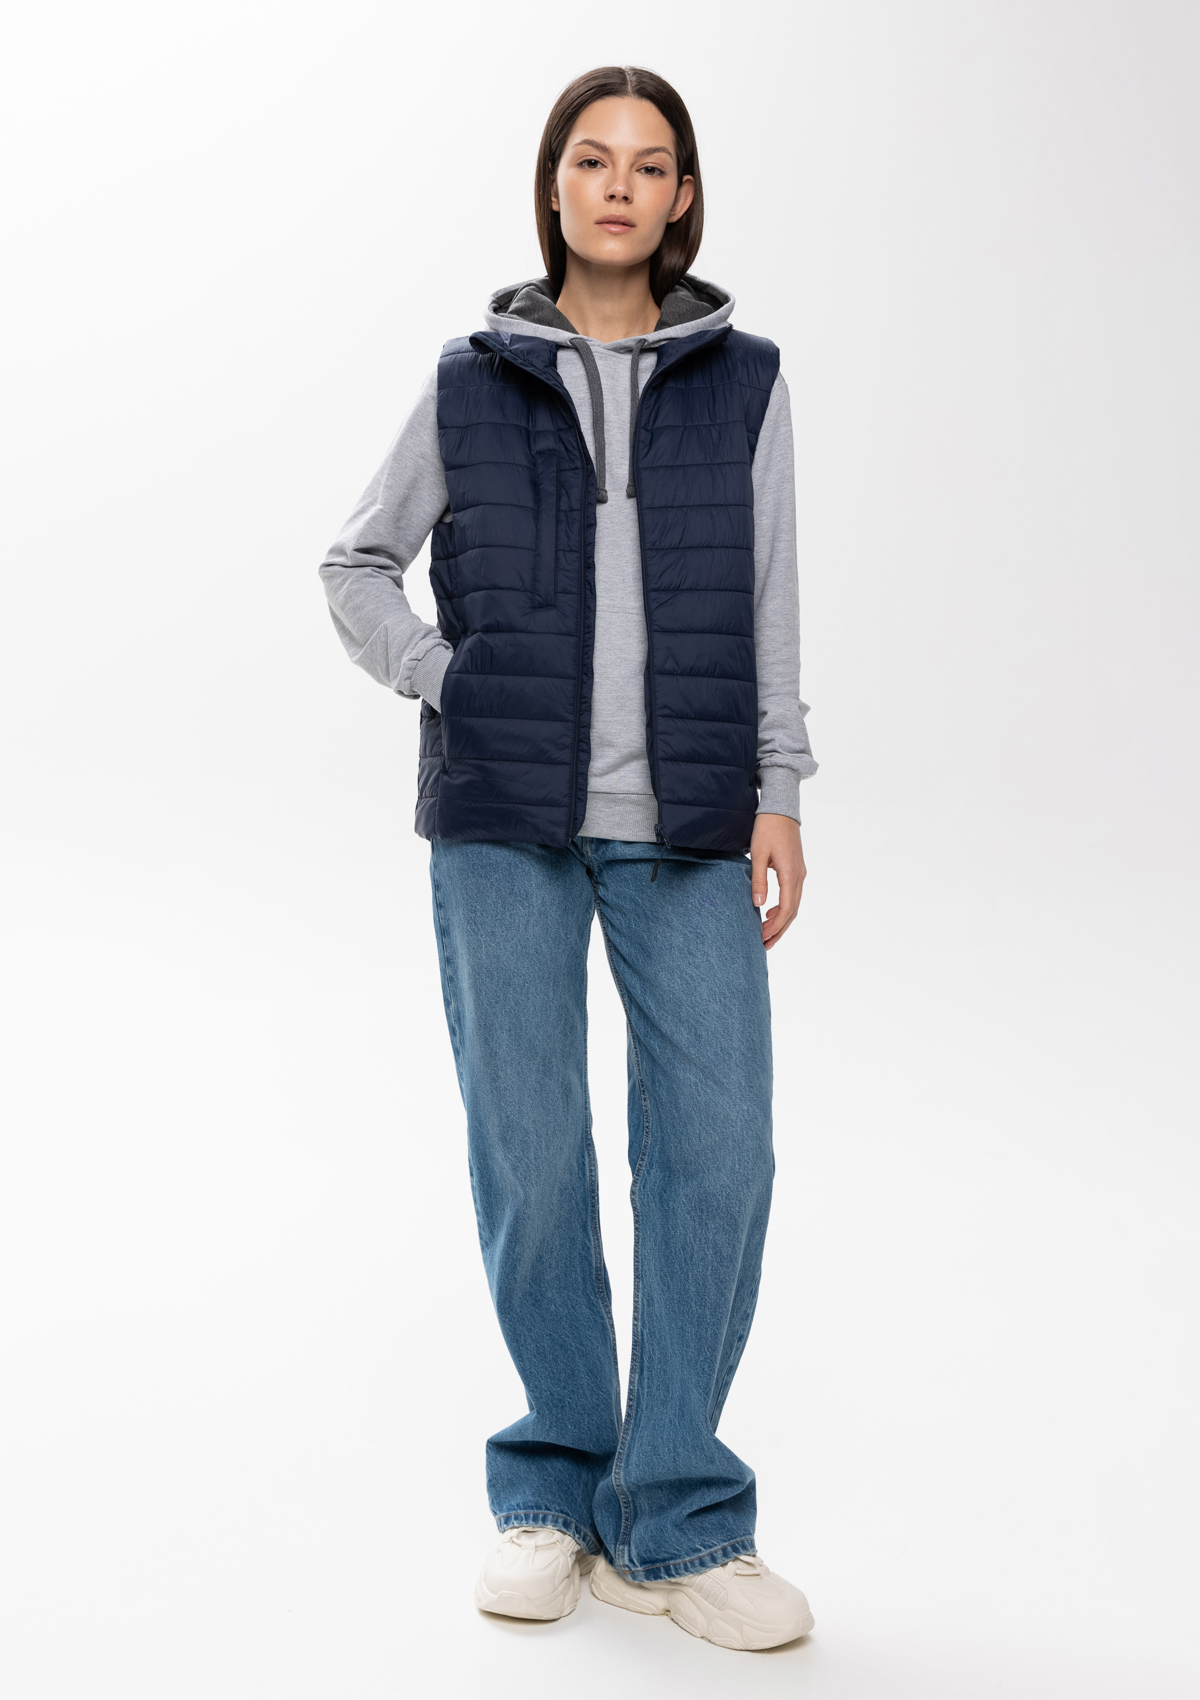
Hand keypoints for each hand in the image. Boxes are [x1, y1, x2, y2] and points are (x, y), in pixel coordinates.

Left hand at [750, 814, 805, 949]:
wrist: (781, 809)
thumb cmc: (767, 828)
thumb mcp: (758, 854)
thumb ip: (759, 880)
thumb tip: (758, 905)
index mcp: (790, 874)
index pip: (786, 909)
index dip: (775, 926)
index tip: (762, 937)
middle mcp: (799, 876)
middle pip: (792, 911)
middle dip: (779, 930)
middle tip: (765, 944)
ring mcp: (800, 872)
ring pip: (794, 904)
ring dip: (782, 921)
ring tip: (767, 934)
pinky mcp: (796, 869)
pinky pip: (793, 895)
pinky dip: (784, 908)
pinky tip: (770, 912)